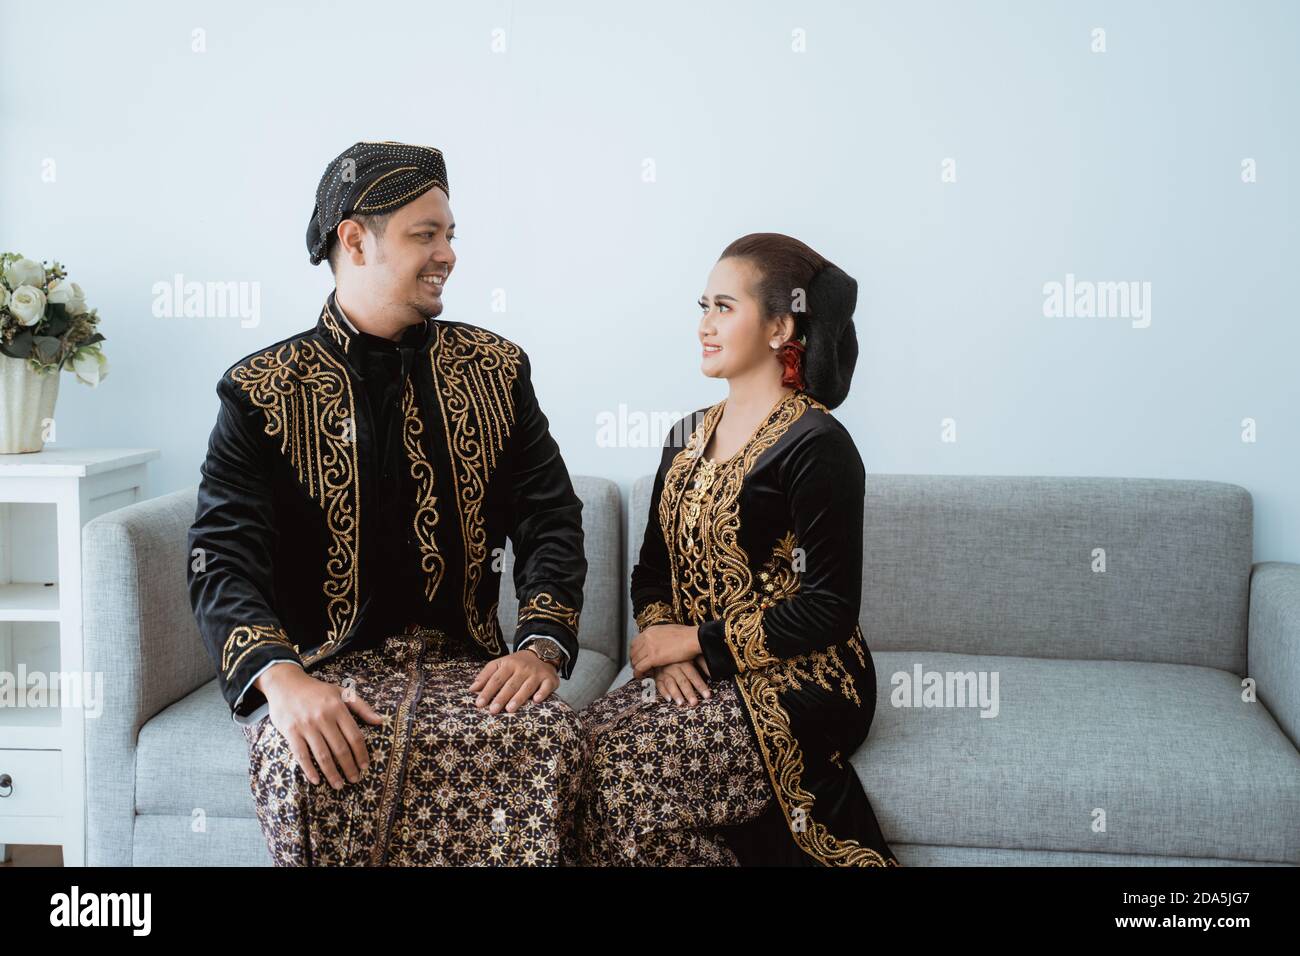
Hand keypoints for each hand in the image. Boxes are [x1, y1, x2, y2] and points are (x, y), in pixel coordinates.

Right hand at [259, 666, 384, 789]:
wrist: (285, 683)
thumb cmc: (317, 690)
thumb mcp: (341, 692)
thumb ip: (362, 707)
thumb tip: (380, 721)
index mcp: (338, 708)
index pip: (354, 736)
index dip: (361, 753)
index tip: (365, 766)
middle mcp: (323, 717)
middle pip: (340, 748)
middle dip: (349, 767)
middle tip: (355, 779)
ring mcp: (306, 725)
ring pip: (322, 755)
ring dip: (332, 773)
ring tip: (339, 785)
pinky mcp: (291, 732)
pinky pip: (301, 755)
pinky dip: (309, 769)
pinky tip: (316, 780)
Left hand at [469, 650, 559, 713]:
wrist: (541, 652)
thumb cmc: (517, 663)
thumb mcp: (500, 664)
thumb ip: (486, 676)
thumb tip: (472, 689)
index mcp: (508, 664)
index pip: (496, 679)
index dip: (487, 691)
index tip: (479, 704)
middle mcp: (522, 668)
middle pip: (510, 684)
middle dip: (501, 698)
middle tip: (493, 710)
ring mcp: (536, 673)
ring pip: (527, 687)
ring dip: (518, 698)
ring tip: (509, 709)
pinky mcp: (549, 679)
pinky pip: (546, 686)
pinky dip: (542, 693)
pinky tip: (536, 700)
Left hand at [630, 623, 699, 678]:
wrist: (693, 638)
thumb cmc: (686, 635)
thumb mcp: (669, 630)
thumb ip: (660, 636)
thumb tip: (659, 640)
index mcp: (651, 630)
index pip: (635, 642)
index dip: (634, 651)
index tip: (636, 656)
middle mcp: (647, 637)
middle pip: (633, 651)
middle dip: (633, 660)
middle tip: (636, 666)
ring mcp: (649, 647)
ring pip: (635, 660)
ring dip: (636, 667)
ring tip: (639, 672)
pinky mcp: (653, 657)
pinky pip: (640, 667)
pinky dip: (638, 673)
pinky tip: (639, 676)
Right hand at [654, 658, 711, 706]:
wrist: (661, 649)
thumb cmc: (680, 655)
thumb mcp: (692, 656)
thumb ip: (703, 663)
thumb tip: (714, 673)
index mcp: (684, 662)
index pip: (694, 676)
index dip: (701, 686)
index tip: (707, 695)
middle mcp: (674, 667)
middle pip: (683, 681)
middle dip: (689, 693)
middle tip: (694, 703)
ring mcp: (665, 672)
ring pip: (671, 684)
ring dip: (676, 694)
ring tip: (681, 703)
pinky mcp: (657, 676)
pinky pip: (659, 685)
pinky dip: (663, 692)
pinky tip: (668, 699)